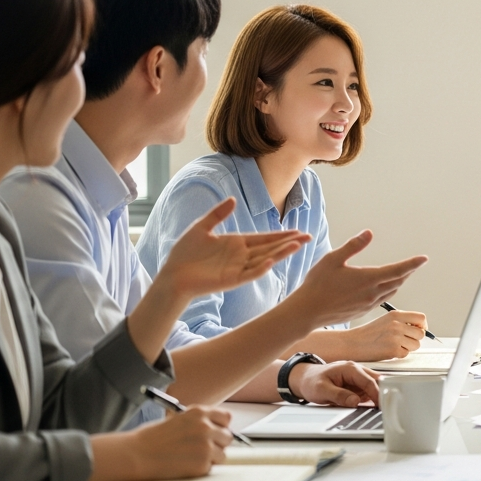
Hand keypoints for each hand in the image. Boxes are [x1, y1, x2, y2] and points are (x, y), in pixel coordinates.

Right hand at [131, 406, 232, 479]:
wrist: (136, 455)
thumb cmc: (150, 439)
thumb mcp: (177, 419)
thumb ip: (197, 422)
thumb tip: (212, 428)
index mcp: (199, 413)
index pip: (226, 417)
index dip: (221, 426)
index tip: (216, 431)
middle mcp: (206, 428)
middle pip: (227, 437)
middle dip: (217, 443)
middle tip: (202, 448)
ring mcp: (206, 447)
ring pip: (222, 454)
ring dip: (211, 457)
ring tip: (191, 458)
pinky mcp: (202, 465)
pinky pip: (210, 468)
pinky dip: (200, 469)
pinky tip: (185, 465)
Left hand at [160, 198, 309, 300]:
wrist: (172, 274)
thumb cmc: (184, 253)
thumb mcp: (201, 227)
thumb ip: (218, 214)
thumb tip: (233, 199)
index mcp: (236, 243)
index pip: (264, 238)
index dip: (281, 234)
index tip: (298, 231)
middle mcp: (241, 256)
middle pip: (270, 247)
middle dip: (289, 242)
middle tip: (308, 237)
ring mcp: (238, 268)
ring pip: (265, 259)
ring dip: (281, 253)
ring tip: (298, 245)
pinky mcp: (231, 280)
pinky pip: (250, 273)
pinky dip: (261, 268)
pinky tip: (272, 261)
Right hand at [286, 230, 427, 328]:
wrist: (307, 312)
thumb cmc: (318, 283)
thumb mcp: (333, 259)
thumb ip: (353, 246)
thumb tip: (369, 233)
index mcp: (368, 279)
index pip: (398, 270)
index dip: (413, 264)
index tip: (424, 259)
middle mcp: (372, 293)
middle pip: (397, 281)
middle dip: (407, 272)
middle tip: (415, 264)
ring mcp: (368, 304)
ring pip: (390, 292)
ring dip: (398, 282)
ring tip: (401, 274)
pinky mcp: (362, 312)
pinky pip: (381, 300)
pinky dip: (387, 291)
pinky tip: (382, 288)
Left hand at [289, 361, 380, 405]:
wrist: (304, 379)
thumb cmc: (312, 381)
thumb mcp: (322, 390)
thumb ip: (339, 395)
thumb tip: (355, 401)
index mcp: (350, 369)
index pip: (369, 381)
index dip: (377, 394)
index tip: (381, 406)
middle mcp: (356, 371)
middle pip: (377, 381)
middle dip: (383, 394)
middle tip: (385, 409)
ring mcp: (357, 379)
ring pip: (375, 387)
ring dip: (378, 397)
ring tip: (380, 411)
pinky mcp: (356, 386)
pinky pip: (368, 392)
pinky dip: (372, 400)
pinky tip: (373, 409)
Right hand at [334, 310, 427, 360]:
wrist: (352, 343)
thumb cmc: (367, 334)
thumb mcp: (385, 320)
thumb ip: (402, 321)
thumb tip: (419, 328)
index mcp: (396, 315)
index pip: (421, 318)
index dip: (423, 326)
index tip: (419, 330)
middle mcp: (397, 324)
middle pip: (420, 333)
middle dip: (414, 339)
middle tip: (404, 341)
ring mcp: (396, 337)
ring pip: (415, 345)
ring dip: (408, 348)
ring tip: (395, 346)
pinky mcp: (393, 350)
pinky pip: (406, 354)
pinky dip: (399, 355)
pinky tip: (389, 351)